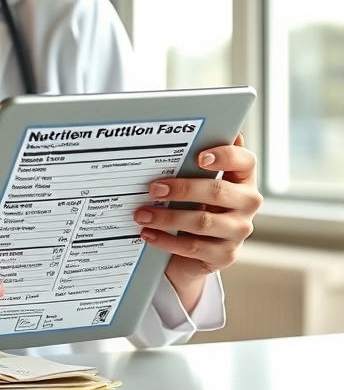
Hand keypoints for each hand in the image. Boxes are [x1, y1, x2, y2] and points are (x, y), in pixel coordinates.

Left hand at [134, 133, 262, 311]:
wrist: (195, 250)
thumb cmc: (194, 206)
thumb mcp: (194, 183)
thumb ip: (193, 163)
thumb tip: (184, 134)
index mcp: (243, 179)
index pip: (244, 161)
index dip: (225, 156)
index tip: (199, 157)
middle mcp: (247, 203)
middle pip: (218, 192)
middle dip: (183, 189)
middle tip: (153, 188)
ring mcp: (238, 231)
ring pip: (203, 222)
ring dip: (167, 217)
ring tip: (141, 214)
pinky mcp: (225, 255)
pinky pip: (193, 247)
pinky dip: (166, 240)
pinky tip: (147, 234)